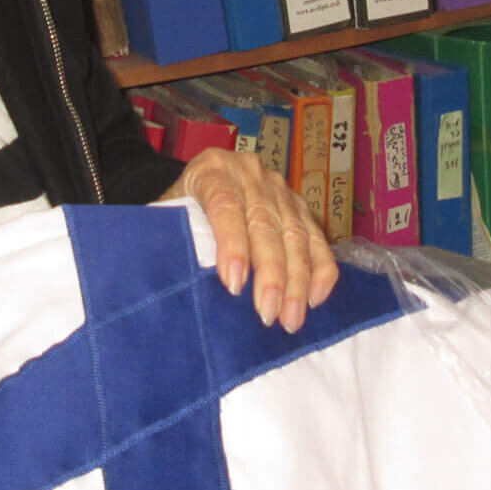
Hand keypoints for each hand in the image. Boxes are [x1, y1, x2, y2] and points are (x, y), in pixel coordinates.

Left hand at [158, 150, 337, 332]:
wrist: (201, 183)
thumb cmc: (181, 207)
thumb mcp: (169, 214)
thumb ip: (178, 237)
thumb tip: (186, 280)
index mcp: (213, 170)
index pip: (226, 205)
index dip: (232, 245)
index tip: (233, 284)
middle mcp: (250, 173)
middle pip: (265, 223)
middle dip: (270, 273)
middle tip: (267, 313)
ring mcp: (279, 189)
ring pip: (295, 234)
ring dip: (296, 281)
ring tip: (290, 319)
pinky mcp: (299, 206)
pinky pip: (316, 238)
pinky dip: (320, 270)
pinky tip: (315, 299)